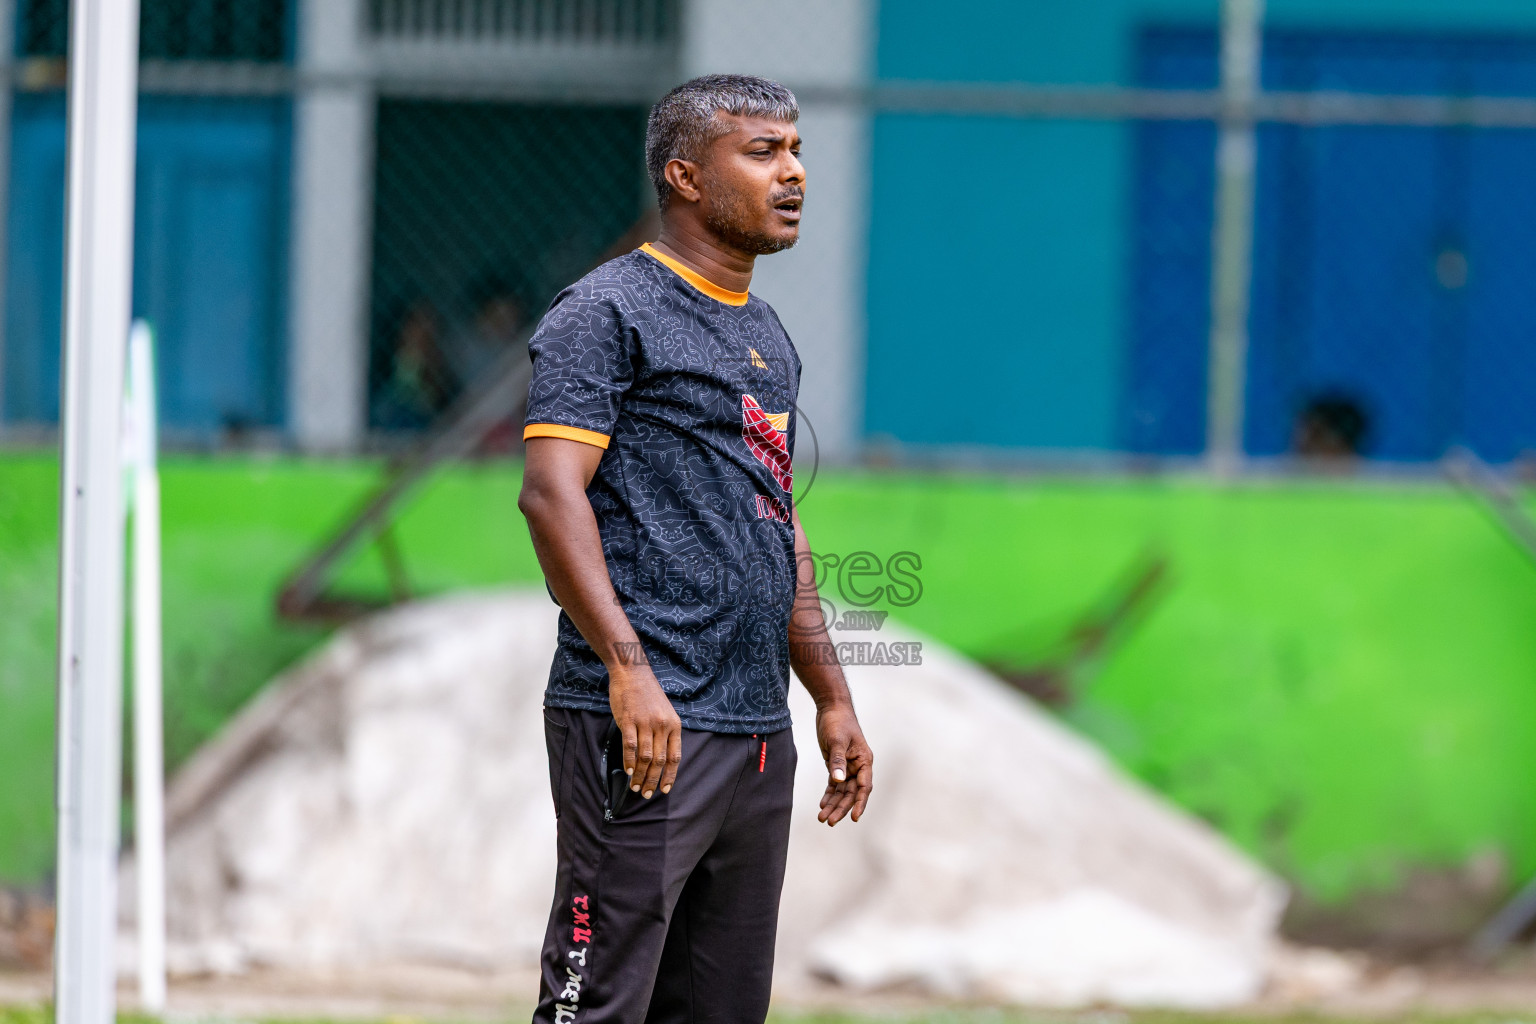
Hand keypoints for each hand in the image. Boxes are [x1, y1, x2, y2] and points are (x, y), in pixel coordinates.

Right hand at [608, 664, 681, 798]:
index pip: (674, 757)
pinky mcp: (629, 721)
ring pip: (645, 757)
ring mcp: (645, 723)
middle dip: (653, 781)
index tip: (664, 790)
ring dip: (640, 775)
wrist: (633, 673)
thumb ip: (665, 733)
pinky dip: (629, 762)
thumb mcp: (664, 712)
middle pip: (659, 761)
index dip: (670, 776)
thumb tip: (660, 759)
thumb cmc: (648, 694)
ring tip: (635, 786)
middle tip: (646, 793)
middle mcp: (662, 725)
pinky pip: (631, 746)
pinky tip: (628, 771)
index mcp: (674, 725)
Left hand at [815, 700, 872, 825]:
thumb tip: (838, 781)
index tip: (855, 818)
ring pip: (842, 791)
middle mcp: (858, 766)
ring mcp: (848, 766)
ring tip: (822, 818)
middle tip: (829, 822)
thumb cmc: (838, 721)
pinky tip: (822, 804)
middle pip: (851, 793)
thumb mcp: (837, 741)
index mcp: (864, 761)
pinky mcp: (836, 765)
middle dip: (841, 808)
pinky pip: (835, 784)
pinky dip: (829, 794)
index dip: (860, 803)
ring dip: (833, 804)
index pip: (864, 787)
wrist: (831, 707)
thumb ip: (837, 761)